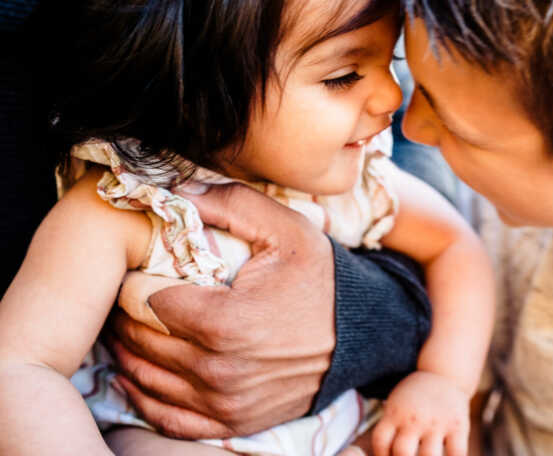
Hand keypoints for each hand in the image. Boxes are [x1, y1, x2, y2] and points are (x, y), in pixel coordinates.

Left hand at [105, 182, 335, 438]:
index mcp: (225, 322)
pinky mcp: (234, 422)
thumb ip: (230, 204)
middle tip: (127, 295)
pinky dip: (144, 397)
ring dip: (129, 352)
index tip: (137, 270)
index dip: (134, 283)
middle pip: (141, 341)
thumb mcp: (286, 229)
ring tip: (129, 327)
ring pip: (147, 379)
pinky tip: (136, 374)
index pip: (145, 303)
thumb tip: (176, 191)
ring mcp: (226, 403)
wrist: (363, 333)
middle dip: (127, 315)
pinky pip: (168, 418)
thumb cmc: (322, 279)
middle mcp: (219, 370)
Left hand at [372, 371, 469, 455]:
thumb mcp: (395, 405)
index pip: (381, 442)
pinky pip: (457, 453)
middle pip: (402, 452)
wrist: (444, 374)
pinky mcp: (458, 426)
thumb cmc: (415, 398)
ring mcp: (437, 423)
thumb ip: (389, 428)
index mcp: (395, 413)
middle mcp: (414, 418)